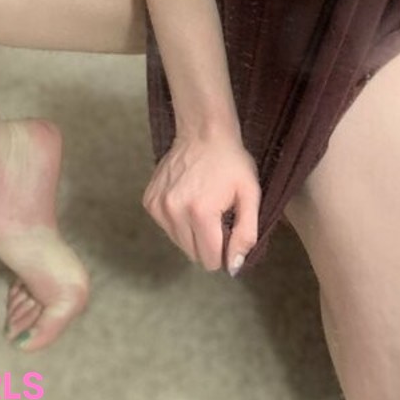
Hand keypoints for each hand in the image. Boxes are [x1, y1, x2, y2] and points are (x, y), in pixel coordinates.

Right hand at [142, 129, 260, 275]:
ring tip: (203, 203)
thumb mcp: (250, 195)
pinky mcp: (149, 201)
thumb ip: (246, 235)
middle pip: (193, 253)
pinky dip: (178, 219)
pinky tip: (188, 197)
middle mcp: (174, 212)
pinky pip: (166, 227)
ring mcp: (158, 206)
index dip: (223, 248)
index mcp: (201, 214)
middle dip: (208, 241)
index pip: (210, 260)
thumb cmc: (231, 162)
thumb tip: (233, 268)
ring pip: (178, 242)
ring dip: (192, 231)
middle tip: (217, 214)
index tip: (228, 227)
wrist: (203, 131)